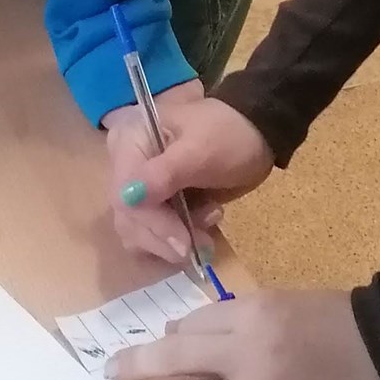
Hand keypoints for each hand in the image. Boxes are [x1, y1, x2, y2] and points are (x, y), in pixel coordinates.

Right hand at [105, 90, 273, 264]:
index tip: (185, 243)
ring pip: (138, 233)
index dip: (153, 223)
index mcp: (129, 140)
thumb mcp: (201, 150)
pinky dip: (175, 243)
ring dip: (172, 242)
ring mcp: (139, 187)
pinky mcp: (154, 206)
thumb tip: (129, 198)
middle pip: (128, 218)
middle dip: (166, 236)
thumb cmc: (228, 135)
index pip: (125, 194)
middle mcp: (125, 164)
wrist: (255, 135)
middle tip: (203, 242)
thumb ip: (165, 174)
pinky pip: (152, 237)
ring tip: (208, 226)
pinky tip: (203, 229)